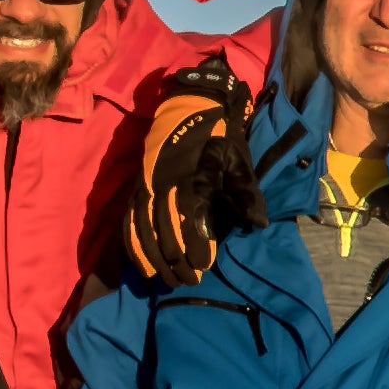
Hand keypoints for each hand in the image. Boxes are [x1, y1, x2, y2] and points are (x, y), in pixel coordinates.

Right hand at [120, 58, 260, 285]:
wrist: (188, 107)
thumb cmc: (217, 137)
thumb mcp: (238, 159)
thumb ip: (246, 192)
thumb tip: (258, 223)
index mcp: (190, 179)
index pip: (188, 221)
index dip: (195, 246)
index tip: (204, 265)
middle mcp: (162, 186)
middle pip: (164, 233)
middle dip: (177, 262)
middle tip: (191, 281)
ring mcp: (145, 188)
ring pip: (144, 232)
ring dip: (155, 260)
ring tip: (170, 280)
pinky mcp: (136, 190)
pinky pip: (129, 223)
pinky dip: (134, 248)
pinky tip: (143, 266)